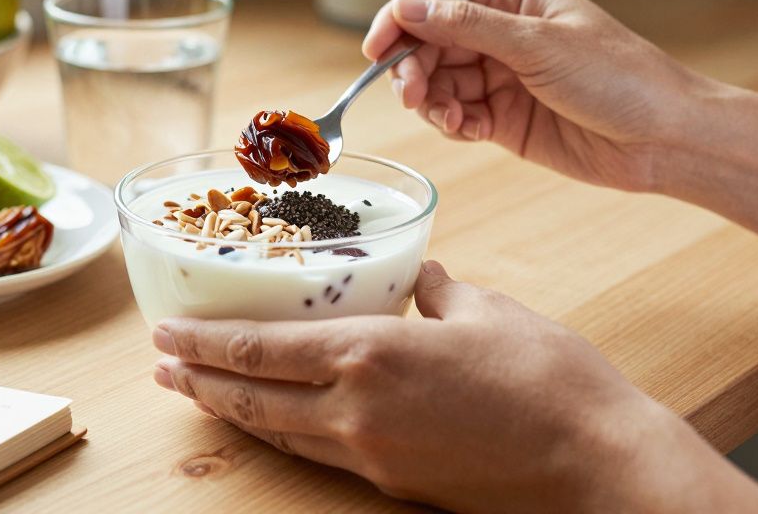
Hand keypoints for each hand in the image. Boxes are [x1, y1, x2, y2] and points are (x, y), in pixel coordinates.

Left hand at [152, 262, 757, 512]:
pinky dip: (282, 433)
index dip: (203, 342)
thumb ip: (436, 289)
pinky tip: (279, 421)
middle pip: (252, 399)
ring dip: (232, 411)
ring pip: (279, 432)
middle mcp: (355, 413)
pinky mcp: (395, 482)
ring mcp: (372, 456)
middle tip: (160, 368)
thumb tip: (419, 276)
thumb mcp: (486, 309)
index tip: (165, 332)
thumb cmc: (549, 378)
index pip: (260, 350)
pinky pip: (318, 454)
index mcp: (370, 357)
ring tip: (199, 393)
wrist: (597, 464)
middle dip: (198, 381)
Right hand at [362, 0, 757, 250]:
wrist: (665, 139)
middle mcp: (504, 32)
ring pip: (438, 81)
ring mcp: (503, 76)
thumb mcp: (539, 44)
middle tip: (413, 94)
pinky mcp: (505, 118)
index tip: (374, 49)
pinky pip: (457, 115)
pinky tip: (465, 130)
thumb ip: (468, 27)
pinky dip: (451, 123)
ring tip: (446, 116)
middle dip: (413, 67)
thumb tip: (406, 9)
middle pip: (429, 42)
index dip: (400, 19)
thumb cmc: (620, 78)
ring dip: (430, 100)